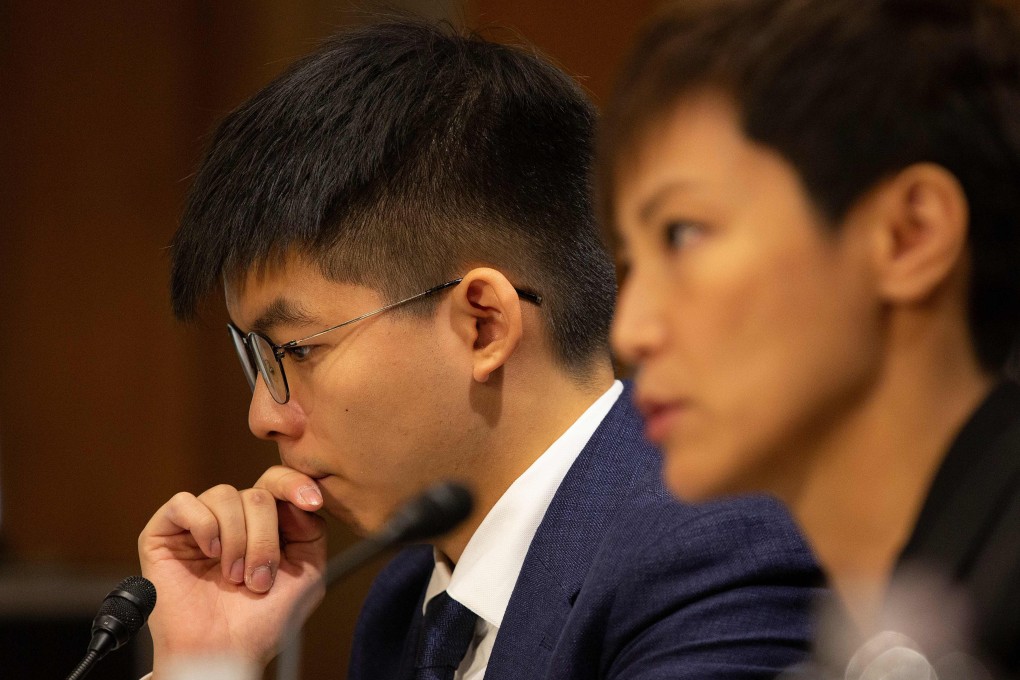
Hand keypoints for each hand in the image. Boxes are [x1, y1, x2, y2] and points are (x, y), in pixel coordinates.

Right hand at [138, 468, 325, 671]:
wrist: (225, 652)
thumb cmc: (262, 621)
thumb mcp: (307, 574)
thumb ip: (312, 531)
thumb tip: (296, 500)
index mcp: (264, 523)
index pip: (278, 482)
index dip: (295, 484)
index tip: (311, 501)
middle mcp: (232, 518)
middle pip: (257, 494)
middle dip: (264, 539)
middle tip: (258, 579)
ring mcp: (198, 523)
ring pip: (224, 495)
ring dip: (236, 540)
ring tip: (233, 576)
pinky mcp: (164, 532)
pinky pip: (185, 503)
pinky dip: (204, 526)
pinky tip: (209, 553)